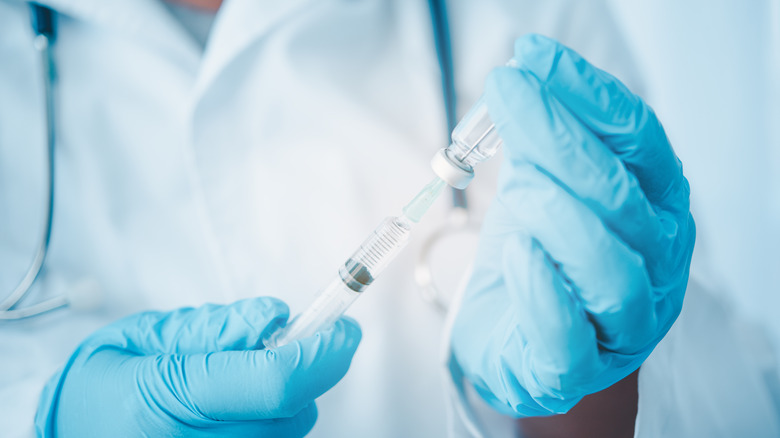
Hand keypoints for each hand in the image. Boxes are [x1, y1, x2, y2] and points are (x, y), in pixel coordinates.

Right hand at [35, 297, 360, 436]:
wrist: (73, 431)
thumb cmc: (102, 382)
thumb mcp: (147, 335)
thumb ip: (214, 327)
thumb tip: (275, 317)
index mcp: (168, 400)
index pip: (275, 382)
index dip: (322, 352)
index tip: (344, 327)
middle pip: (293, 409)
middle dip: (306, 368)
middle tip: (281, 342)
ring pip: (290, 429)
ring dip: (287, 396)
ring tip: (239, 379)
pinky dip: (272, 419)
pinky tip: (239, 406)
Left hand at [451, 34, 694, 415]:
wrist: (520, 342)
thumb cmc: (537, 259)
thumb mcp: (540, 186)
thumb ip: (540, 143)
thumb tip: (522, 74)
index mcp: (653, 207)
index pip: (637, 142)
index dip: (588, 95)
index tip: (534, 57)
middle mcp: (654, 264)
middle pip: (623, 198)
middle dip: (562, 137)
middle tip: (508, 93)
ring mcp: (623, 323)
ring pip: (614, 272)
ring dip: (562, 218)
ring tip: (518, 188)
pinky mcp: (575, 369)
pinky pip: (569, 336)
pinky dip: (543, 290)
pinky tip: (516, 253)